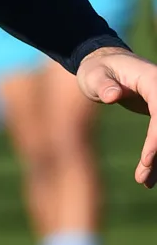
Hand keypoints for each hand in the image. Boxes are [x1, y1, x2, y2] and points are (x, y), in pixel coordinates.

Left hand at [76, 46, 156, 187]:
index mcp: (152, 79)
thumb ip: (103, 85)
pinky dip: (156, 156)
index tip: (147, 159)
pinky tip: (148, 176)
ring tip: (144, 182)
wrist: (102, 63)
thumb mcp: (94, 74)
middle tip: (143, 177)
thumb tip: (113, 96)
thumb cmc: (96, 68)